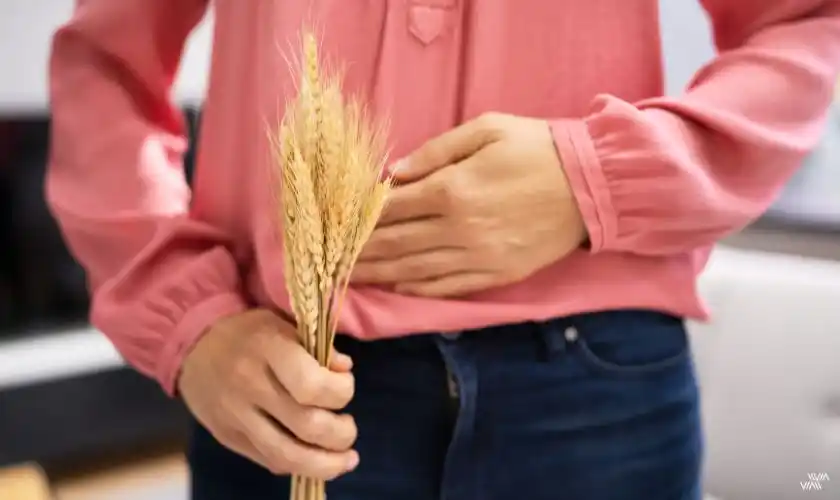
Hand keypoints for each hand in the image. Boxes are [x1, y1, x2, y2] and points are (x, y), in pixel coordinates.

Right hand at [178, 309, 357, 478]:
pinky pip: (269, 460)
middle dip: (340, 433)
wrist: (192, 344)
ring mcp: (235, 416)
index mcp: (267, 349)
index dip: (340, 392)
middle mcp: (250, 385)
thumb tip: (344, 369)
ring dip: (325, 464)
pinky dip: (299, 465)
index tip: (345, 385)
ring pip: (287, 455)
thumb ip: (318, 347)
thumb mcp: (283, 323)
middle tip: (349, 427)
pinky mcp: (227, 437)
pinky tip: (316, 459)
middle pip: (306, 425)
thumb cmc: (249, 332)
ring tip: (345, 459)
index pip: (311, 385)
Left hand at [352, 112, 585, 296]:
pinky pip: (447, 288)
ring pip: (414, 271)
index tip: (334, 221)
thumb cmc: (537, 149)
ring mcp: (478, 258)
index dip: (359, 216)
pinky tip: (395, 287)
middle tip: (326, 257)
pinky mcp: (496, 276)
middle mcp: (459, 230)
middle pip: (395, 243)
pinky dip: (416, 290)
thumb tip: (394, 173)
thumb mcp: (486, 129)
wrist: (593, 186)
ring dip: (377, 274)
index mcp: (452, 190)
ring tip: (347, 278)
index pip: (391, 208)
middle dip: (357, 250)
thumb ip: (435, 151)